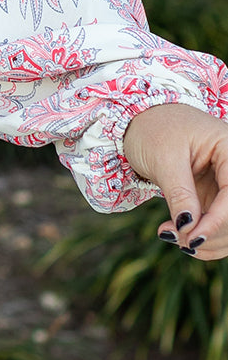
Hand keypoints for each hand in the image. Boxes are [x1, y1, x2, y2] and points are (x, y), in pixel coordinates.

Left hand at [123, 102, 227, 259]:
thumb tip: (189, 227)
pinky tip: (178, 237)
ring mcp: (223, 185)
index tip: (192, 238)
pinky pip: (216, 225)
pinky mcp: (212, 197)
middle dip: (211, 233)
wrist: (140, 120)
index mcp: (227, 148)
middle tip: (176, 239)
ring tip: (170, 235)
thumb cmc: (153, 129)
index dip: (218, 221)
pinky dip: (201, 236)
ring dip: (206, 240)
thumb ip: (179, 193)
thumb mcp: (164, 158)